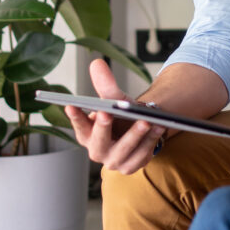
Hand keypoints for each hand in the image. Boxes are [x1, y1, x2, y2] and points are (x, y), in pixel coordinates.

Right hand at [64, 59, 164, 174]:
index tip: (70, 104)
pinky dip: (150, 140)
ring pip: (123, 151)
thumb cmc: (121, 114)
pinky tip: (158, 127)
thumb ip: (105, 84)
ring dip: (135, 135)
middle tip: (106, 113)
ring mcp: (116, 161)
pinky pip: (141, 155)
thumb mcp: (114, 99)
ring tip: (145, 120)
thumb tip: (97, 63)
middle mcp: (98, 151)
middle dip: (102, 128)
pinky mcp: (133, 166)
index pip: (79, 127)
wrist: (140, 128)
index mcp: (87, 136)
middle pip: (99, 143)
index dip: (75, 117)